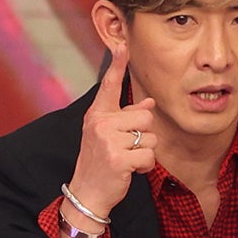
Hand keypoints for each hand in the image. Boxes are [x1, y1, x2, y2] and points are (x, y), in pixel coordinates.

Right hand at [66, 44, 156, 225]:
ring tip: (126, 160)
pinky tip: (130, 170)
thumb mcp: (109, 136)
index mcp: (97, 115)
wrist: (87, 193)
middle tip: (125, 148)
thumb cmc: (101, 161)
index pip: (109, 86)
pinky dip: (145, 166)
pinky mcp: (117, 158)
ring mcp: (107, 140)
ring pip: (150, 136)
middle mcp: (100, 124)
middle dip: (143, 134)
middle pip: (144, 116)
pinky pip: (149, 155)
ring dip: (144, 152)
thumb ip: (127, 117)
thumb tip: (149, 102)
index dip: (117, 65)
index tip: (123, 45)